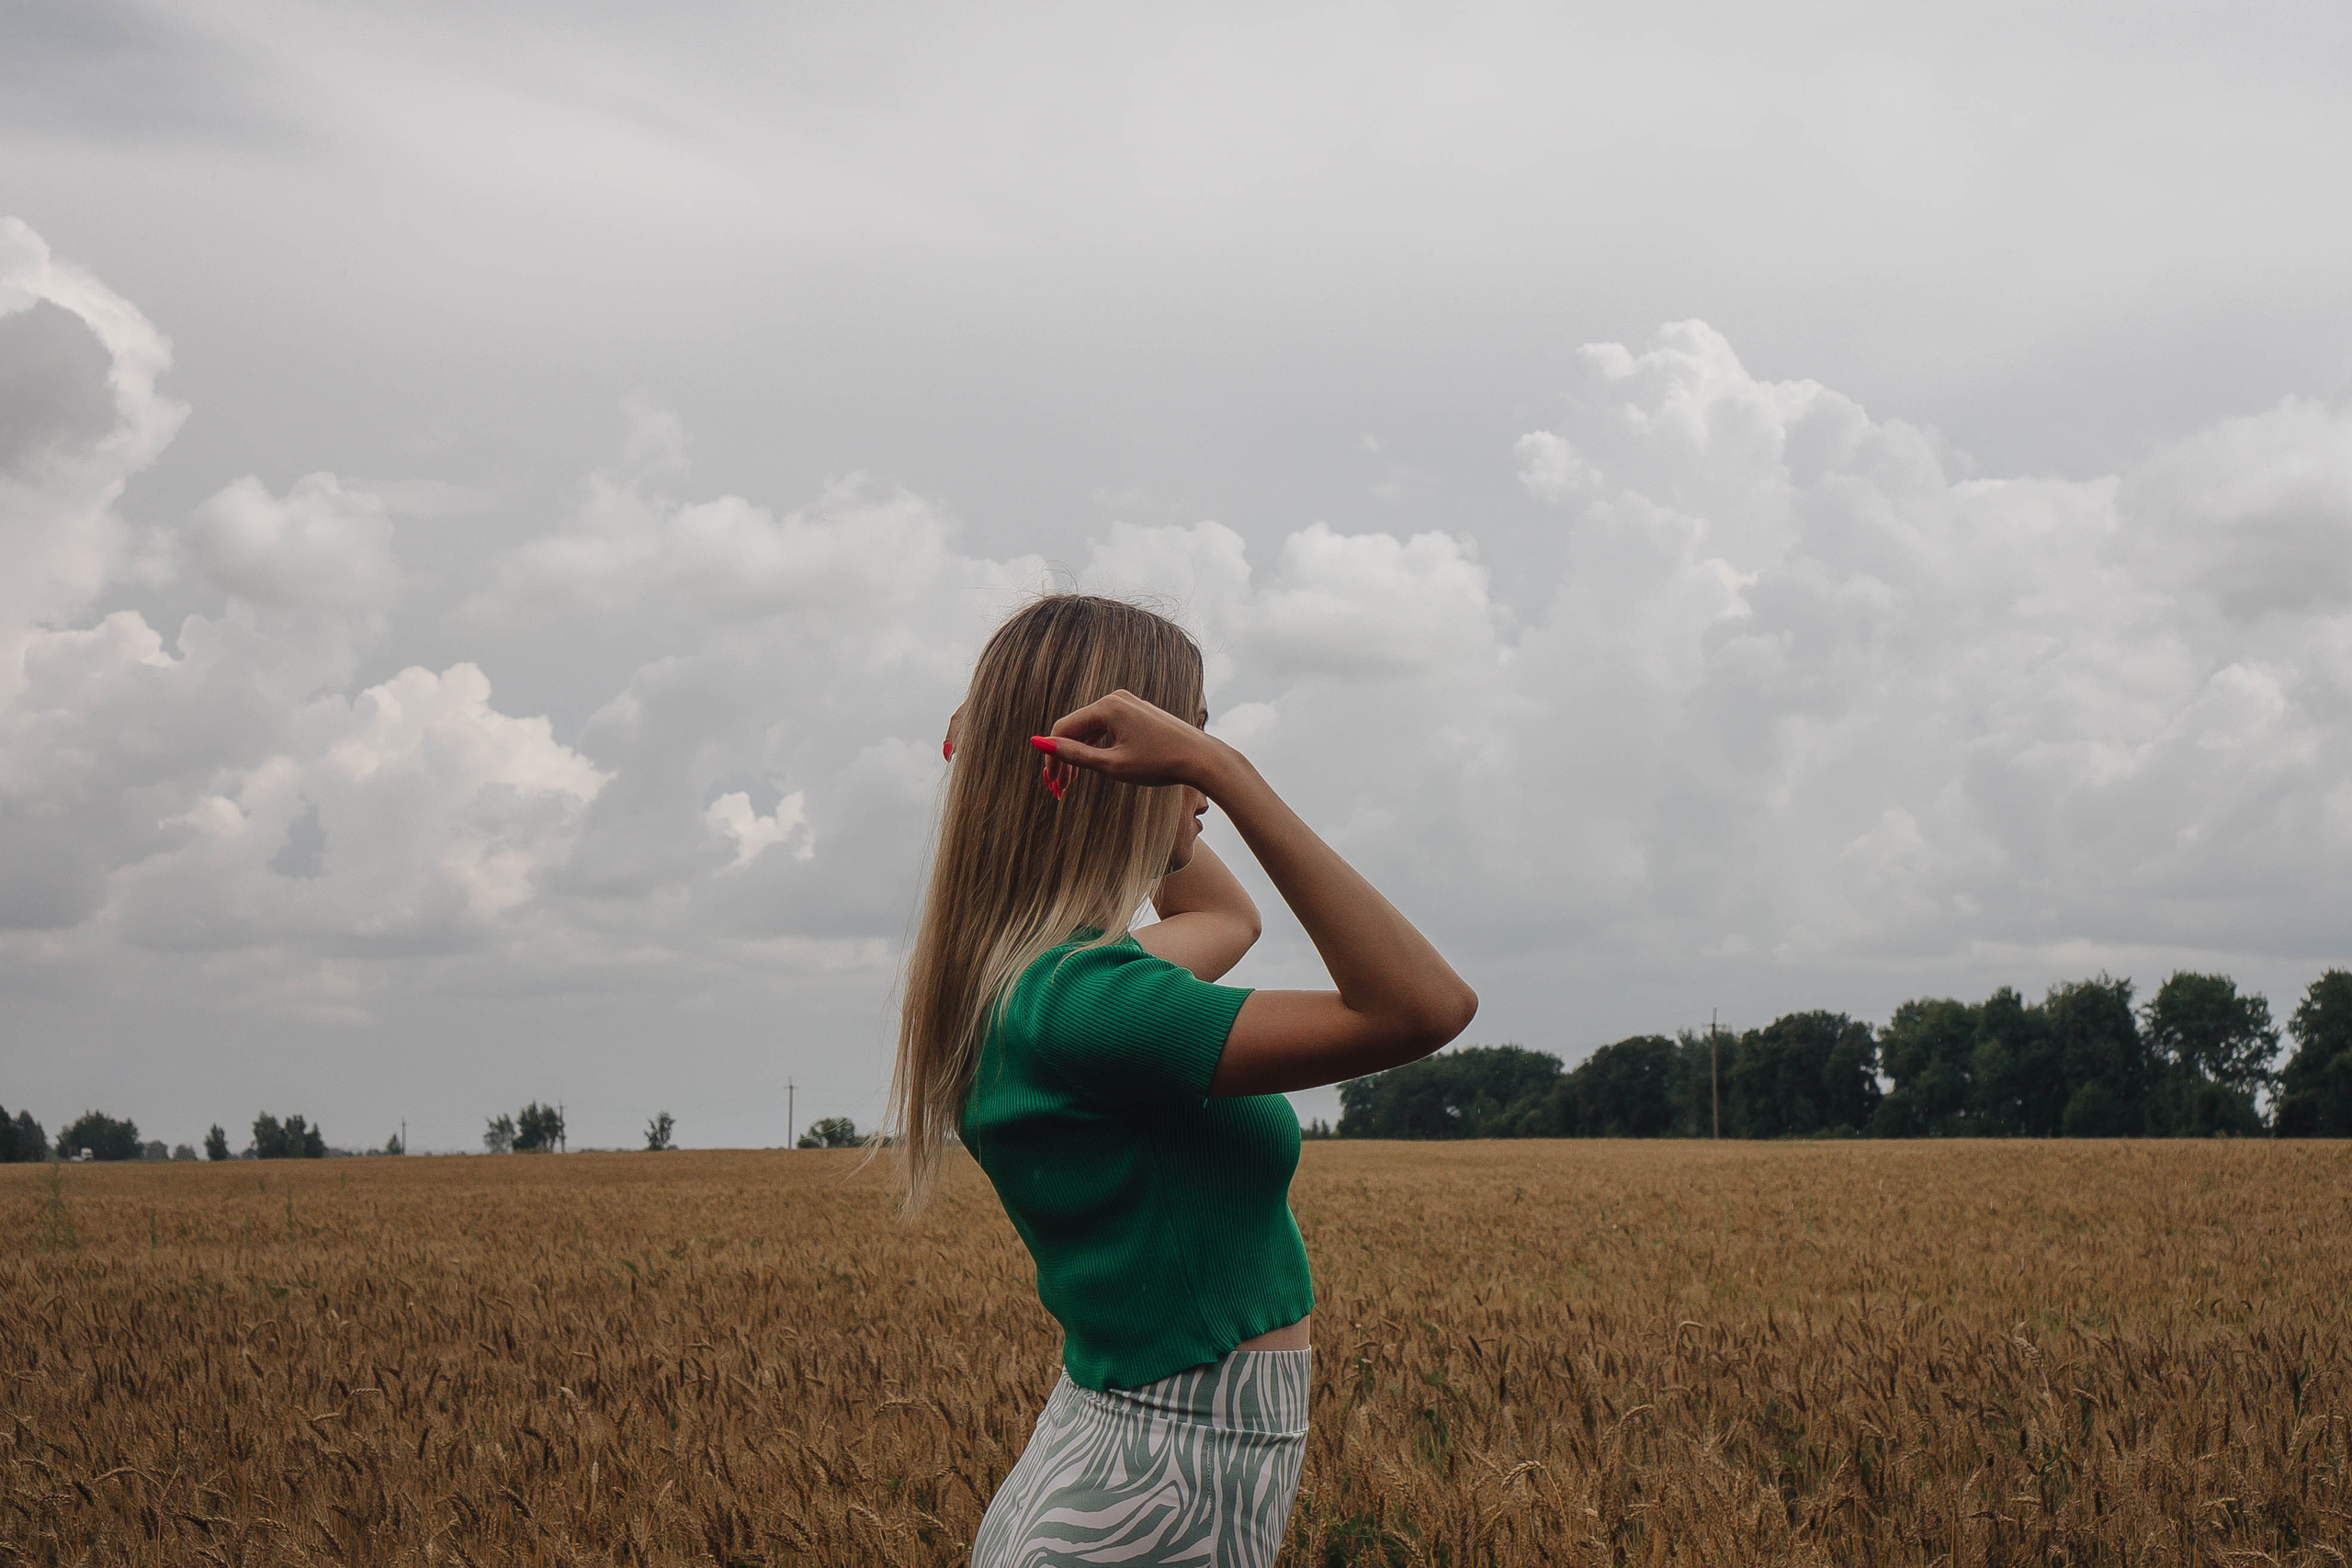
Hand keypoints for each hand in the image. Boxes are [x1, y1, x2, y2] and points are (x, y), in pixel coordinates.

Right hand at [1036, 690, 1228, 791]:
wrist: (1201, 758)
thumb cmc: (1159, 763)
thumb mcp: (1112, 765)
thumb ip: (1075, 755)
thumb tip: (1040, 744)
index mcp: (1107, 706)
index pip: (1064, 729)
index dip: (1053, 758)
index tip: (1052, 784)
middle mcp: (1115, 699)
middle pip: (1076, 729)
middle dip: (1065, 759)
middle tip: (1058, 789)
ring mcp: (1128, 704)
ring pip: (1091, 730)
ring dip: (1079, 755)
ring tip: (1072, 784)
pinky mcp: (1137, 713)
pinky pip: (1107, 728)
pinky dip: (1097, 748)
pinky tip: (1093, 767)